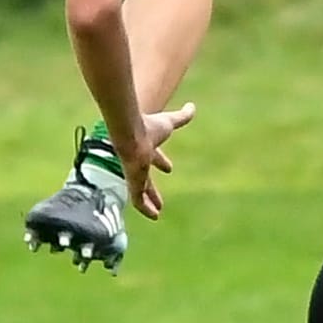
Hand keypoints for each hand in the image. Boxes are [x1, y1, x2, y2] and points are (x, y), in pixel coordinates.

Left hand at [113, 102, 195, 220]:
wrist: (130, 133)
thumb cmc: (149, 127)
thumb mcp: (170, 122)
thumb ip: (181, 116)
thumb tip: (192, 106)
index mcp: (147, 149)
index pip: (155, 157)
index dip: (162, 161)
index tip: (169, 168)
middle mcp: (139, 163)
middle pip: (146, 179)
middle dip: (152, 189)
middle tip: (160, 200)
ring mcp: (135, 174)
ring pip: (140, 192)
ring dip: (149, 202)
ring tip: (157, 214)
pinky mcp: (133, 183)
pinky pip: (137, 200)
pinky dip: (145, 209)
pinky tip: (154, 216)